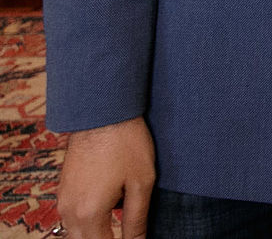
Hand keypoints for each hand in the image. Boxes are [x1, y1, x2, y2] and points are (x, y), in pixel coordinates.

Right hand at [56, 116, 154, 238]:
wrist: (102, 111)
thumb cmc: (126, 143)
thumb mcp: (141, 182)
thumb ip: (137, 219)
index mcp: (89, 213)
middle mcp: (69, 211)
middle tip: (128, 234)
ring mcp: (63, 200)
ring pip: (77, 232)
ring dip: (96, 233)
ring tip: (120, 224)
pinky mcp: (63, 189)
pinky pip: (72, 217)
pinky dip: (88, 221)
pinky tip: (108, 210)